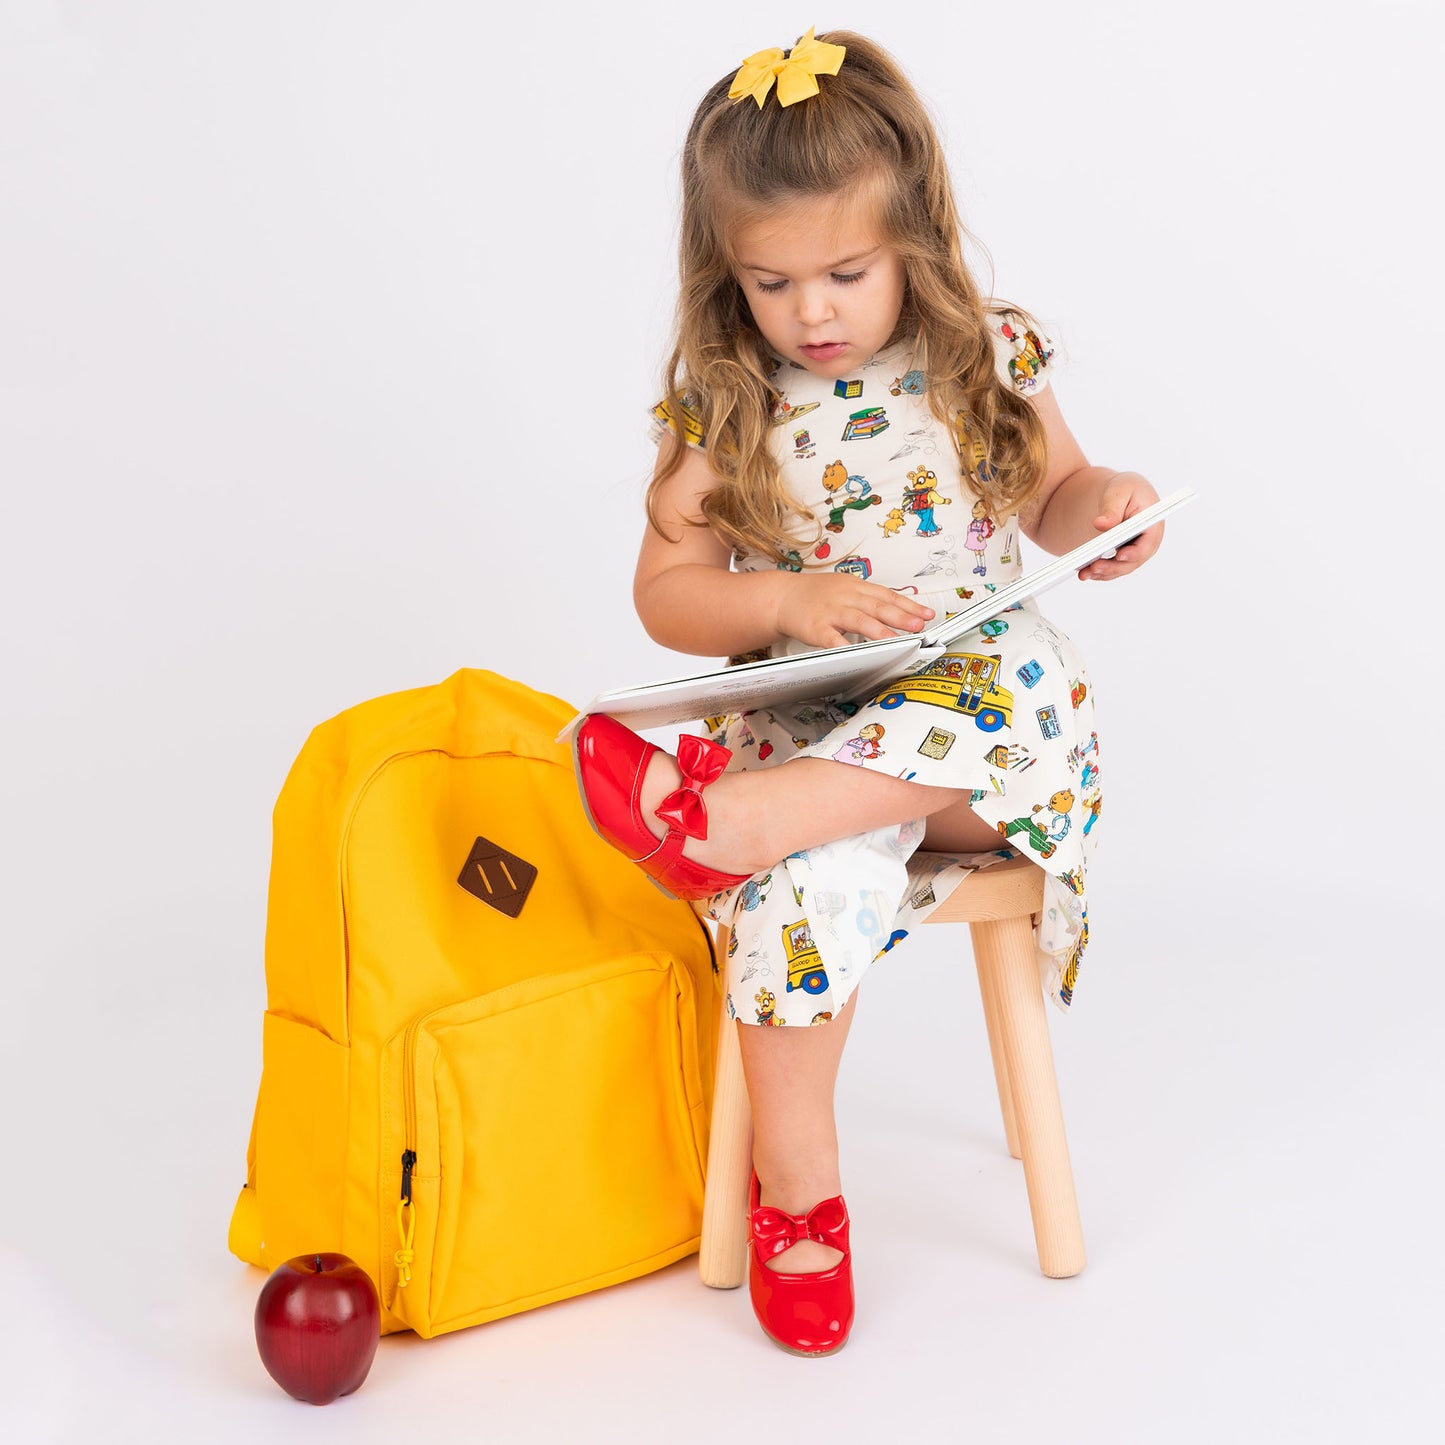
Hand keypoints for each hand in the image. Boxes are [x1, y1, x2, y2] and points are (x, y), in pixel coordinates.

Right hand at [775, 573, 934, 648]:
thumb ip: (871, 599)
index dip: (909, 605)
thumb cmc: (816, 594)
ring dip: (880, 631)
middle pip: (877, 606)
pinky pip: (832, 638)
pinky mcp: (816, 628)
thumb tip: (900, 609)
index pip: (888, 596)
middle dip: (901, 616)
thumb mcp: (846, 587)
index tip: (927, 614)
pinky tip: (857, 653)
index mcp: (856, 587)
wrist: (783, 597)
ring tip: (898, 640)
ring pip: (859, 620)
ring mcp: (831, 612)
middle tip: (919, 625)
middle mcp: (846, 597)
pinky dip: (845, 645)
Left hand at [1078, 473, 1163, 580]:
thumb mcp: (1119, 492)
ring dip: (1103, 573)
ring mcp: (1135, 552)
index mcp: (1152, 524)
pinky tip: (1084, 572)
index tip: (1119, 555)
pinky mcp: (1123, 556)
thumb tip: (1101, 524)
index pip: (1148, 543)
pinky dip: (1099, 572)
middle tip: (1094, 567)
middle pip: (1133, 561)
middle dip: (1113, 566)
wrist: (1120, 495)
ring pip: (1121, 568)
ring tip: (1084, 573)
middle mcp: (1147, 542)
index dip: (1135, 552)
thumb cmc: (1125, 489)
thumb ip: (1111, 508)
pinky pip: (1113, 568)